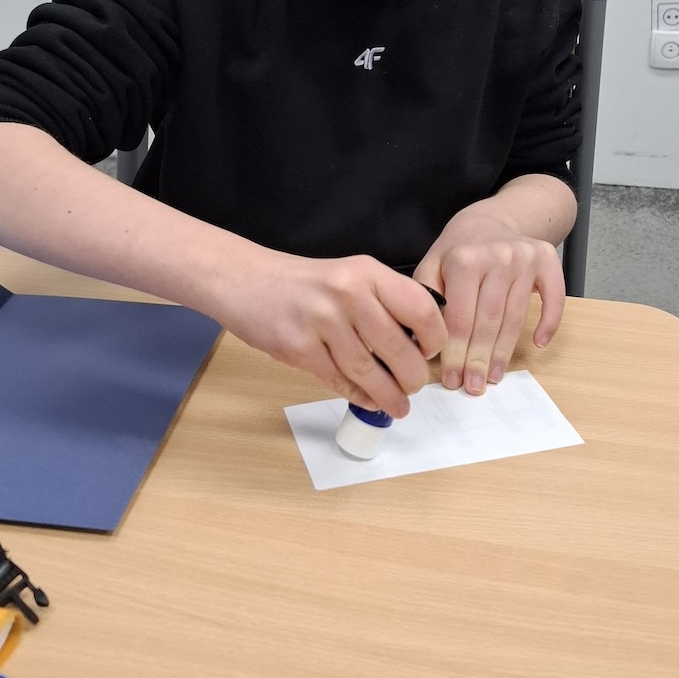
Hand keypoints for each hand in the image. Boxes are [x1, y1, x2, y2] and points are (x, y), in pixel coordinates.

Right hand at [210, 246, 447, 417]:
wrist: (245, 280)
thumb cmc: (304, 284)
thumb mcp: (349, 277)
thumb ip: (382, 303)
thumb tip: (418, 347)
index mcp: (367, 272)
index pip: (421, 308)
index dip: (433, 338)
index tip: (430, 352)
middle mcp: (348, 293)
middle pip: (399, 347)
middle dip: (413, 377)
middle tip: (414, 386)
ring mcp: (321, 321)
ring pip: (369, 371)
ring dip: (389, 395)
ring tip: (398, 405)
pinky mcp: (298, 347)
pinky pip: (339, 380)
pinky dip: (359, 395)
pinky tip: (369, 399)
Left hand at [413, 205, 564, 394]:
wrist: (490, 221)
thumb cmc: (458, 251)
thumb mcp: (432, 265)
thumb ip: (426, 299)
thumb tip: (421, 343)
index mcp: (464, 259)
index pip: (460, 317)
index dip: (455, 353)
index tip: (452, 378)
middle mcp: (497, 257)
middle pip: (488, 321)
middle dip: (478, 359)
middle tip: (473, 386)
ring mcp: (525, 259)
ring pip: (516, 317)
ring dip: (504, 352)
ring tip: (493, 377)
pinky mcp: (547, 260)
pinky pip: (554, 297)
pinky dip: (549, 323)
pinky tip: (538, 343)